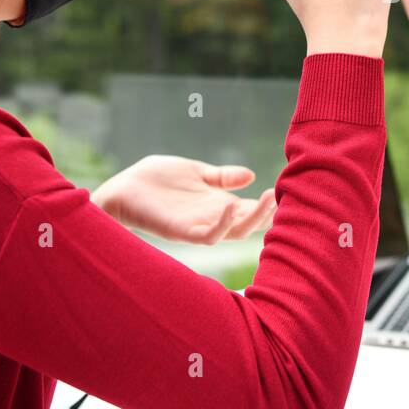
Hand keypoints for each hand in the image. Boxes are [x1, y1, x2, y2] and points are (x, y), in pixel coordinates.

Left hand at [92, 155, 275, 243]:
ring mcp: (196, 226)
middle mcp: (210, 218)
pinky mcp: (179, 231)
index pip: (250, 210)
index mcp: (217, 204)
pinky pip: (205, 236)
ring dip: (252, 219)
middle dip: (266, 213)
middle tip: (280, 196)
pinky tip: (230, 206)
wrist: (123, 186)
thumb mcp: (196, 172)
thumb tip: (251, 176)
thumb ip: (221, 176)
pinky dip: (220, 225)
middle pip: (247, 224)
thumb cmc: (156, 179)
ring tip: (267, 200)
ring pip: (232, 233)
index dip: (268, 203)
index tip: (285, 189)